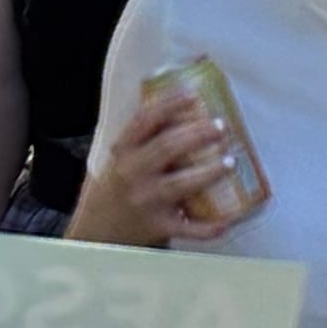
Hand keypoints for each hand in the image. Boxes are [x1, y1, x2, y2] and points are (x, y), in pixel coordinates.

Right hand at [66, 93, 234, 247]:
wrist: (96, 233)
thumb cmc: (117, 188)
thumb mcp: (121, 159)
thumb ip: (144, 139)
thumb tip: (183, 110)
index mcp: (124, 153)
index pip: (144, 121)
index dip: (169, 105)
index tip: (192, 95)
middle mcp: (132, 174)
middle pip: (167, 148)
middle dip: (197, 134)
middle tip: (220, 126)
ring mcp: (146, 202)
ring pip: (181, 184)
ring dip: (209, 171)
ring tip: (230, 161)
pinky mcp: (158, 227)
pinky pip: (187, 228)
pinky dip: (208, 228)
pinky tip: (226, 222)